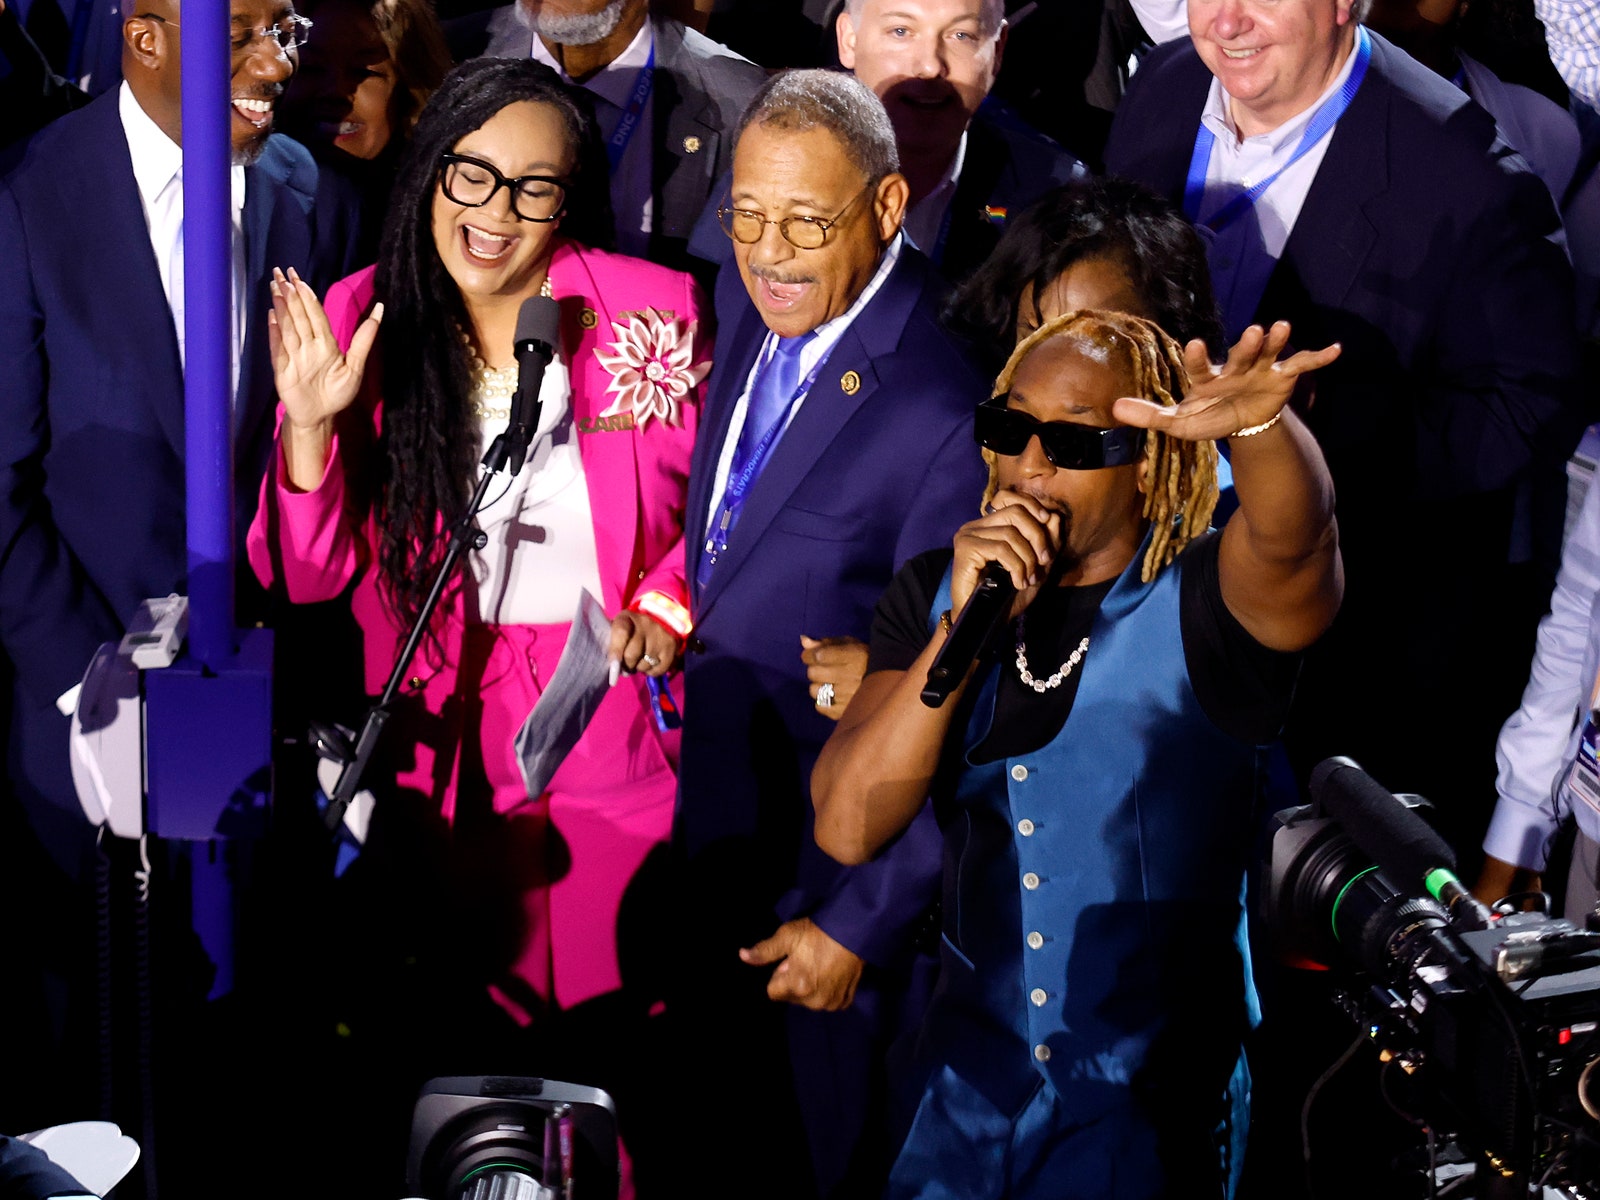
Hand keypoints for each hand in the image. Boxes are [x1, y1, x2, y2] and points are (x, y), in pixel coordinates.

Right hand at [268, 266, 380, 432]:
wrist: (321, 417)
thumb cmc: (337, 393)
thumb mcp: (356, 366)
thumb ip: (365, 338)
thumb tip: (380, 309)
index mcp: (325, 344)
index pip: (315, 315)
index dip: (308, 297)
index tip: (300, 279)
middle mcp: (308, 346)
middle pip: (299, 316)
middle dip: (291, 295)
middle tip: (282, 273)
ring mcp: (293, 356)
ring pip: (288, 327)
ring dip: (282, 308)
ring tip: (277, 288)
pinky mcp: (282, 369)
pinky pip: (278, 348)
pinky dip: (275, 333)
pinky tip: (272, 317)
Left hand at [608, 610, 677, 676]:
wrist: (660, 618)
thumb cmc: (633, 627)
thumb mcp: (619, 628)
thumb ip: (614, 644)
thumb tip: (614, 668)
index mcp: (627, 618)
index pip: (620, 633)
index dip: (615, 652)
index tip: (613, 667)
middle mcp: (645, 625)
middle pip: (631, 655)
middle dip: (626, 666)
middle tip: (626, 666)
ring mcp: (660, 636)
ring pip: (644, 665)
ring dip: (639, 668)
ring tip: (639, 661)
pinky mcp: (671, 648)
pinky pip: (658, 670)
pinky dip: (651, 672)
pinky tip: (649, 664)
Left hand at [739, 917, 863, 1010]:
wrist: (855, 931)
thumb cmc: (818, 932)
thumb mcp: (788, 936)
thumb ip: (764, 950)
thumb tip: (742, 956)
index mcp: (796, 986)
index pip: (772, 991)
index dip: (779, 974)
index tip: (791, 960)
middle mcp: (813, 1001)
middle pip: (790, 997)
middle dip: (794, 982)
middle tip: (807, 960)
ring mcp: (830, 1003)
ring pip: (808, 1001)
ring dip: (810, 988)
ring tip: (821, 965)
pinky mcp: (844, 1002)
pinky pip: (826, 1002)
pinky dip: (826, 991)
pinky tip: (832, 973)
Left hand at [800, 635, 867, 719]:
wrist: (889, 681)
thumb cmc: (864, 659)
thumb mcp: (849, 645)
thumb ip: (825, 643)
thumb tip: (803, 640)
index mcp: (853, 656)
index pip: (819, 655)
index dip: (810, 654)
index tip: (813, 655)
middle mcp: (850, 676)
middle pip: (813, 673)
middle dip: (814, 669)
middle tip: (824, 669)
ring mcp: (848, 696)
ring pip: (814, 690)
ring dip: (819, 686)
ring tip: (830, 683)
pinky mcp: (845, 712)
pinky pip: (820, 706)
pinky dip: (822, 701)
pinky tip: (832, 696)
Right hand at [949, 488, 1061, 618]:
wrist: (983, 621)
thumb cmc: (1005, 597)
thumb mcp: (1035, 567)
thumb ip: (1045, 543)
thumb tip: (1055, 516)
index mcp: (988, 526)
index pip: (1009, 498)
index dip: (1032, 505)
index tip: (1048, 522)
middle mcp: (974, 526)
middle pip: (1015, 512)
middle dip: (1037, 536)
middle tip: (1043, 562)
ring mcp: (968, 535)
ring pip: (1010, 533)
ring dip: (1027, 559)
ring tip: (1028, 579)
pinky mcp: (965, 548)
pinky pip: (1001, 549)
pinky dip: (1016, 567)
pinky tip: (1018, 583)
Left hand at [1110, 321, 1339, 441]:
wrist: (1242, 422)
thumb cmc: (1209, 416)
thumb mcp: (1180, 422)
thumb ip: (1150, 415)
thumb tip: (1113, 409)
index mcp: (1208, 377)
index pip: (1201, 366)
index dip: (1199, 357)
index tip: (1195, 344)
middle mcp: (1235, 366)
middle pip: (1241, 354)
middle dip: (1247, 345)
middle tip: (1253, 330)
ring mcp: (1261, 369)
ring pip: (1269, 352)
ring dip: (1276, 341)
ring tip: (1282, 326)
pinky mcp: (1283, 376)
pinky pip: (1302, 365)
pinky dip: (1318, 357)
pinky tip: (1335, 350)